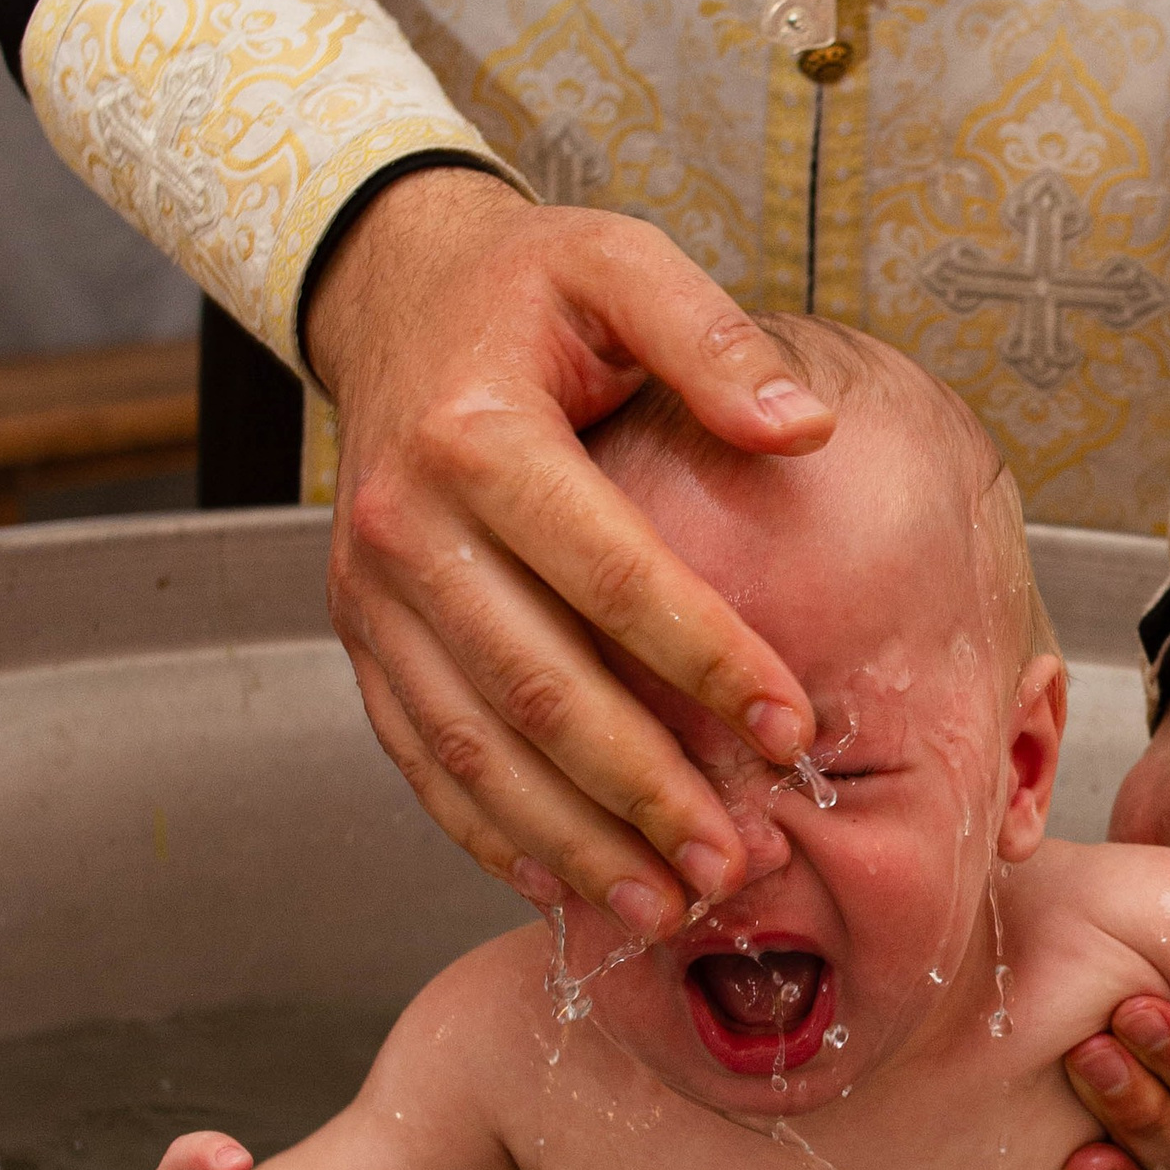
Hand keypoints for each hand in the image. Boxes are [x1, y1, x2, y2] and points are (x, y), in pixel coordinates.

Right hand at [305, 168, 837, 938]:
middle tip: (734, 862)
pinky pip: (423, 758)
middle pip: (535, 687)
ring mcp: (370, 597)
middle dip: (641, 789)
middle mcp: (404, 527)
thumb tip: (807, 429)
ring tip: (666, 906)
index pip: (609, 574)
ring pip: (473, 747)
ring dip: (571, 840)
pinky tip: (569, 887)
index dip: (704, 658)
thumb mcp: (619, 263)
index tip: (792, 729)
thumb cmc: (528, 289)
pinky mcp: (362, 640)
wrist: (397, 297)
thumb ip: (712, 338)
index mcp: (476, 435)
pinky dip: (492, 834)